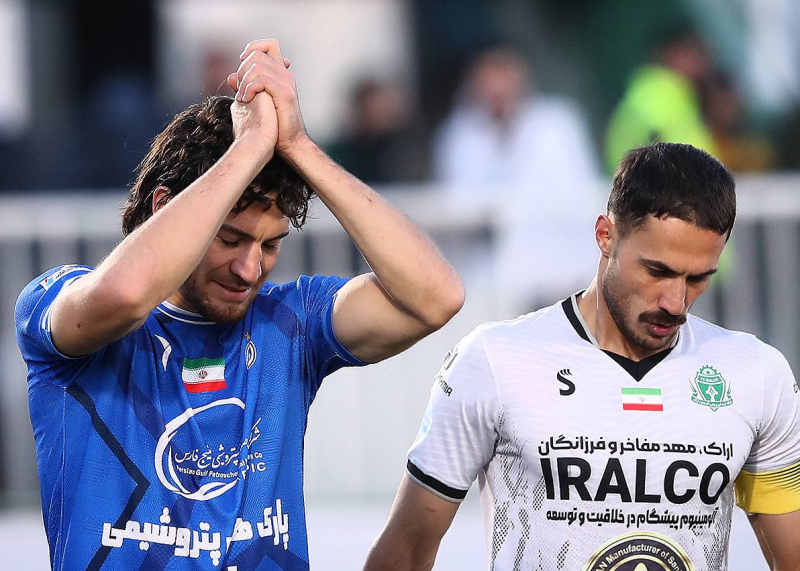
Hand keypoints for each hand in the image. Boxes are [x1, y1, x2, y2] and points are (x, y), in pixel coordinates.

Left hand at [227, 38, 308, 154]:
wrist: (289, 142)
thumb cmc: (274, 124)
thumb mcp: (256, 101)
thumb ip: (245, 87)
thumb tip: (231, 76)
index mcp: (280, 73)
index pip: (269, 45)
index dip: (253, 48)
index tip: (242, 63)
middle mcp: (285, 74)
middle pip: (258, 54)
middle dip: (242, 69)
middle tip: (240, 89)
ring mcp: (287, 83)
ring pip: (258, 65)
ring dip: (244, 80)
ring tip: (243, 97)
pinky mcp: (285, 93)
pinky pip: (262, 79)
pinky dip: (250, 88)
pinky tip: (247, 100)